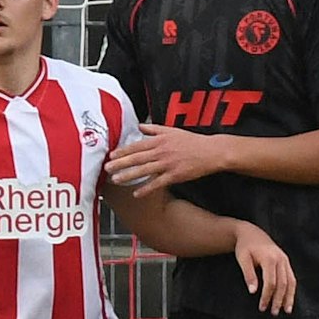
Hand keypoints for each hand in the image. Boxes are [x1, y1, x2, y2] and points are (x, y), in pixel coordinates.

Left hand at [105, 124, 227, 196]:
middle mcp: (161, 151)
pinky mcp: (175, 175)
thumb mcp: (172, 130)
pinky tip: (136, 193)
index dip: (123, 150)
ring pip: (144, 170)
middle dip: (120, 163)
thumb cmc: (192, 141)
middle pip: (137, 158)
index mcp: (159, 140)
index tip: (111, 154)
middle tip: (107, 168)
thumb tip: (140, 125)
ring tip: (116, 180)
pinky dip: (146, 188)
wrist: (211, 151)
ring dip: (129, 175)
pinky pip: (157, 183)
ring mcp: (168, 164)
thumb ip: (154, 129)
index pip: (137, 145)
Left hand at [232, 222, 295, 315]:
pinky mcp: (286, 262)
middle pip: (283, 284)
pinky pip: (292, 278)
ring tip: (286, 310)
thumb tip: (253, 291)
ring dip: (289, 297)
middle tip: (273, 313)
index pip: (271, 282)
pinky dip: (292, 290)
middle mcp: (280, 259)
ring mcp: (285, 260)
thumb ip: (249, 275)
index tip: (262, 307)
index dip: (267, 296)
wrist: (251, 233)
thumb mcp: (243, 259)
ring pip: (291, 282)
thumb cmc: (245, 246)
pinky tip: (289, 299)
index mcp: (269, 258)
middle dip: (278, 300)